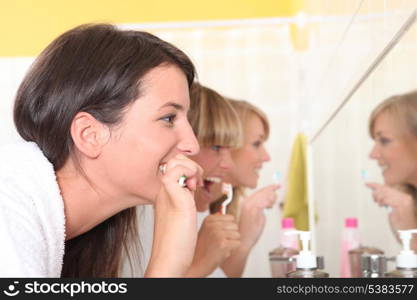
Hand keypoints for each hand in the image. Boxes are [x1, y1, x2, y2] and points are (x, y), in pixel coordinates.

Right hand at [146, 154, 202, 276]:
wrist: (169, 260)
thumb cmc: (176, 242)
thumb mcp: (182, 211)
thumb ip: (185, 195)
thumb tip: (193, 183)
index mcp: (164, 193)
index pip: (173, 164)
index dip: (188, 166)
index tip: (196, 181)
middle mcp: (163, 190)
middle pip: (174, 158)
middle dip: (191, 163)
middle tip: (197, 181)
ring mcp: (166, 193)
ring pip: (175, 160)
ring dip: (191, 166)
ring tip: (196, 183)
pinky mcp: (174, 198)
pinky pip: (177, 171)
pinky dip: (190, 172)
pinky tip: (195, 187)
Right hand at [186, 214, 239, 276]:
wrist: (196, 264)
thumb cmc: (202, 248)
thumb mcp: (205, 230)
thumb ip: (215, 221)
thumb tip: (223, 213)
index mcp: (209, 219)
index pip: (230, 217)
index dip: (228, 227)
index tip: (218, 234)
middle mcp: (213, 224)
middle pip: (235, 225)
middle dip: (231, 235)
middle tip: (220, 242)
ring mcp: (218, 234)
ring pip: (237, 234)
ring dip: (232, 242)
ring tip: (221, 246)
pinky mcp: (223, 244)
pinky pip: (238, 243)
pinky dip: (232, 249)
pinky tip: (222, 251)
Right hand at [238, 184, 278, 249]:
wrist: (241, 240)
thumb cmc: (248, 231)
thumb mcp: (255, 217)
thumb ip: (260, 209)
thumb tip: (268, 204)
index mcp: (246, 202)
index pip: (259, 192)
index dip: (269, 188)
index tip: (276, 186)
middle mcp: (246, 202)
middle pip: (262, 192)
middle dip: (272, 191)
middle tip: (278, 191)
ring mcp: (250, 206)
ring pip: (264, 195)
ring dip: (271, 198)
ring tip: (271, 204)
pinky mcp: (253, 210)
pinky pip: (264, 201)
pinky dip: (269, 201)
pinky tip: (270, 205)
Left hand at [366, 182, 416, 233]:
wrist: (410, 234)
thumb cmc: (401, 224)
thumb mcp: (393, 209)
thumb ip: (388, 201)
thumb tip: (376, 193)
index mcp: (405, 197)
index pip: (388, 188)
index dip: (375, 185)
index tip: (366, 183)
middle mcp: (406, 197)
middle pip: (385, 190)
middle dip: (376, 193)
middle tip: (375, 200)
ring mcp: (404, 202)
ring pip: (385, 194)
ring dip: (378, 198)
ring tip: (379, 204)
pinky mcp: (402, 207)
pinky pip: (387, 200)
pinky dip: (382, 202)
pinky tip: (382, 205)